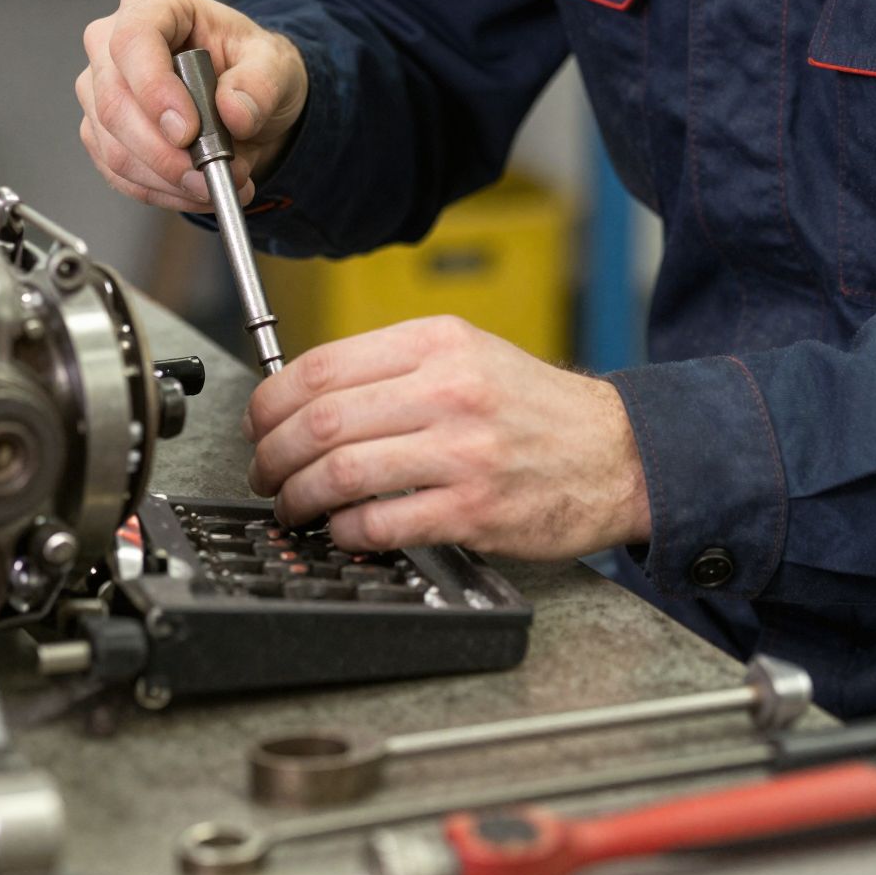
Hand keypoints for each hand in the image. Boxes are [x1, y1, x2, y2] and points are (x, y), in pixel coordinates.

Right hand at [77, 0, 308, 211]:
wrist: (244, 98)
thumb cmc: (250, 65)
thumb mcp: (275, 64)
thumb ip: (260, 83)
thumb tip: (234, 113)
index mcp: (153, 5)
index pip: (133, 40)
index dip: (153, 88)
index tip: (187, 130)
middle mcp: (113, 43)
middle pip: (113, 101)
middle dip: (165, 152)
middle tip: (211, 173)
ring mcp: (100, 89)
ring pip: (113, 146)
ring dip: (167, 178)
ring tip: (217, 183)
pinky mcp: (101, 132)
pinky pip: (118, 172)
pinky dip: (160, 190)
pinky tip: (195, 190)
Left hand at [243, 317, 651, 558]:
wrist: (616, 452)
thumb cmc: (535, 408)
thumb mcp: (468, 355)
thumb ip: (395, 367)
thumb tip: (309, 396)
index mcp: (437, 343)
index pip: (322, 366)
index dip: (270, 401)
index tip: (259, 424)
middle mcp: (448, 390)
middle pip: (321, 421)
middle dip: (272, 455)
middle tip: (264, 474)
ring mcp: (462, 451)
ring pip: (342, 472)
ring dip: (299, 497)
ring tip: (293, 506)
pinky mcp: (474, 508)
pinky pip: (381, 522)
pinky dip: (346, 531)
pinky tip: (343, 529)